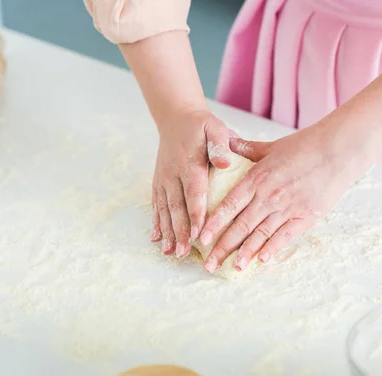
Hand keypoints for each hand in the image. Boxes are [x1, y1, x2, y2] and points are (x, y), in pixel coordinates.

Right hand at [151, 109, 236, 257]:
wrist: (176, 117)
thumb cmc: (202, 126)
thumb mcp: (215, 128)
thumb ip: (220, 144)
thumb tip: (224, 164)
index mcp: (190, 163)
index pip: (194, 193)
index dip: (196, 215)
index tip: (199, 235)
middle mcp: (173, 174)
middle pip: (176, 207)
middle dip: (180, 231)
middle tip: (184, 252)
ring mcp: (163, 179)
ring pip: (164, 209)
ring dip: (167, 232)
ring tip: (170, 252)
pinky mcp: (158, 182)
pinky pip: (156, 205)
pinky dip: (156, 222)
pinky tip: (157, 239)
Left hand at [199, 125, 370, 272]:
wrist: (339, 148)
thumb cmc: (305, 144)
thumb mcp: (271, 146)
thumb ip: (246, 149)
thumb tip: (227, 142)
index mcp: (257, 178)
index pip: (228, 205)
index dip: (214, 224)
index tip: (201, 239)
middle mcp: (268, 195)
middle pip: (241, 226)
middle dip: (223, 247)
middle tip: (209, 264)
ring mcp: (287, 207)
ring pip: (261, 235)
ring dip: (245, 253)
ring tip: (234, 267)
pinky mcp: (307, 216)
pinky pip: (286, 236)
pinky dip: (273, 249)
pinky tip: (261, 260)